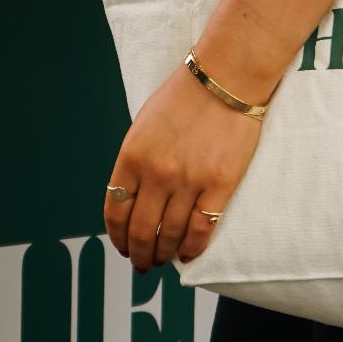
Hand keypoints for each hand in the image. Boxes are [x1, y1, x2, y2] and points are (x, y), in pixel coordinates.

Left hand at [103, 59, 270, 272]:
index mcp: (132, 157)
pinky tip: (190, 253)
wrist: (227, 77)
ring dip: (165, 253)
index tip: (124, 246)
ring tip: (166, 259)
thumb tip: (134, 194)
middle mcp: (156, 173)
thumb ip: (136, 160)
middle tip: (144, 264)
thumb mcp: (145, 124)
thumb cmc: (186, 95)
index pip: (116, 211)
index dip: (118, 236)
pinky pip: (202, 228)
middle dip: (140, 253)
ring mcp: (188, 181)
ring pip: (170, 234)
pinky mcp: (219, 184)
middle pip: (142, 230)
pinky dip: (193, 247)